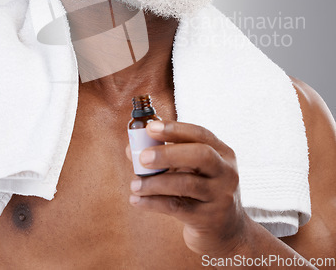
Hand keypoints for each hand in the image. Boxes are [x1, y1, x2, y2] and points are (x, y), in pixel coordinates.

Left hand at [126, 121, 247, 255]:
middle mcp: (226, 172)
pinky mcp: (209, 219)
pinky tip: (137, 200)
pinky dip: (153, 202)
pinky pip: (177, 207)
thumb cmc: (201, 192)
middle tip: (142, 157)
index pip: (200, 134)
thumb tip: (130, 149)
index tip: (151, 127)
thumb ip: (165, 158)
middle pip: (201, 155)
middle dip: (168, 153)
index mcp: (223, 153)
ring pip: (187, 183)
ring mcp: (221, 196)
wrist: (226, 231)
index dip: (175, 128)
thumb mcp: (190, 170)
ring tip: (134, 185)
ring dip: (155, 183)